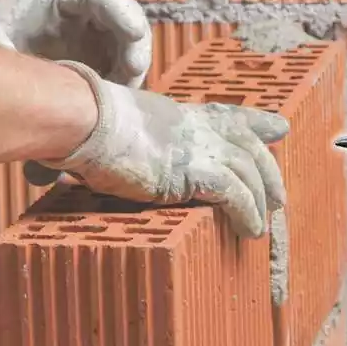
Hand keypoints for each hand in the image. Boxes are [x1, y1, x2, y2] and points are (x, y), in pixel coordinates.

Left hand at [0, 0, 151, 87]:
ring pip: (128, 45)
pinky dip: (123, 84)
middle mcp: (82, 14)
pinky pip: (120, 68)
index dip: (120, 11)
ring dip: (133, 67)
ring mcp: (93, 37)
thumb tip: (11, 69)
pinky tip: (114, 104)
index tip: (134, 33)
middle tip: (134, 71)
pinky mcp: (96, 60)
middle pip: (124, 18)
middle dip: (135, 43)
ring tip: (125, 93)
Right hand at [41, 61, 288, 237]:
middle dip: (268, 171)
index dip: (256, 123)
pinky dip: (248, 214)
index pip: (226, 115)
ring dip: (260, 201)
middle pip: (248, 145)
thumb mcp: (109, 129)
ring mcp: (199, 147)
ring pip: (248, 172)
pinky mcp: (196, 171)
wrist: (86, 120)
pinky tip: (249, 231)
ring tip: (262, 226)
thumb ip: (115, 143)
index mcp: (177, 114)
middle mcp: (195, 127)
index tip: (278, 128)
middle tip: (279, 196)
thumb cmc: (83, 126)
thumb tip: (68, 166)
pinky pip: (235, 195)